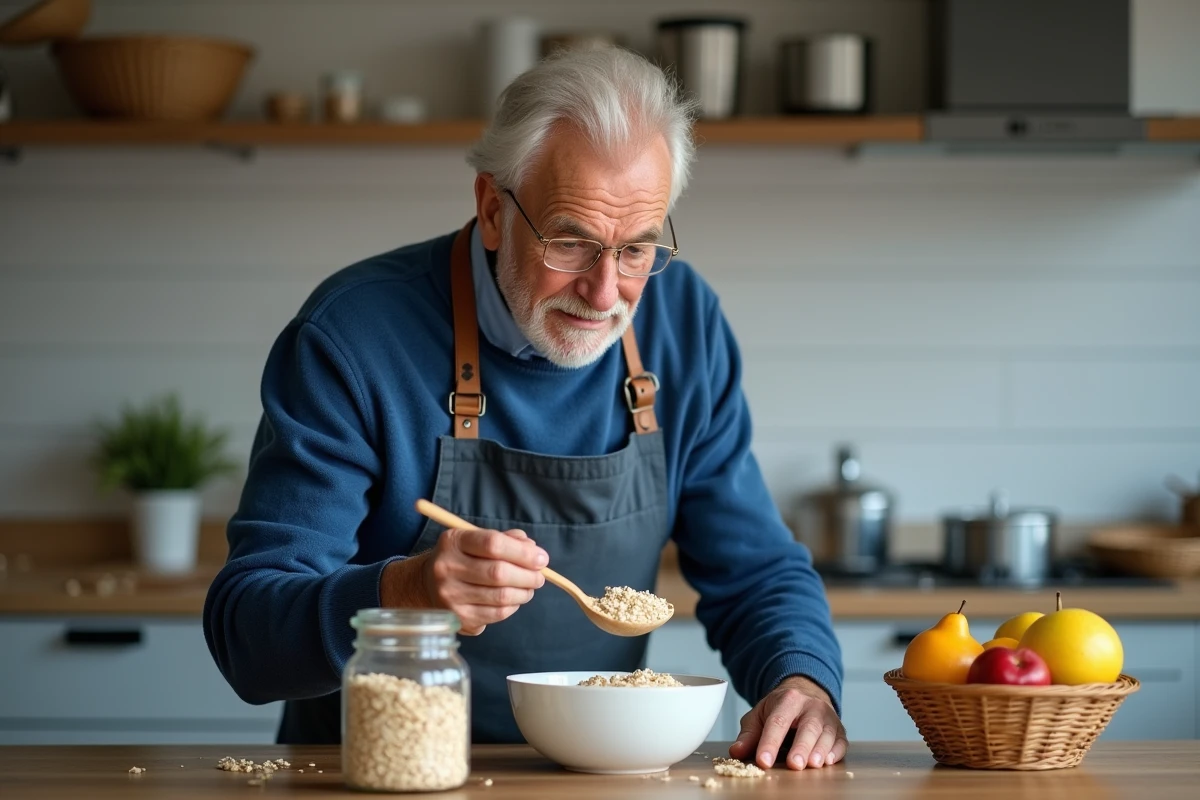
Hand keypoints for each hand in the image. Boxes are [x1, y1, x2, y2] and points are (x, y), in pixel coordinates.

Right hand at [382, 527, 547, 634]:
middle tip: (540, 577)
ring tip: (529, 588)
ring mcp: (450, 596)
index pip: (492, 544)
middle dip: (528, 575)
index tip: (541, 558)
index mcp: (453, 542)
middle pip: (498, 573)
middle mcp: (446, 568)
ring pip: (501, 597)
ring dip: (524, 593)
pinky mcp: (457, 618)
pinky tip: (513, 599)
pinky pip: (496, 614)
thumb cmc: (461, 558)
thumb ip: (506, 539)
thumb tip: (533, 549)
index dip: (523, 552)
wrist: (425, 585)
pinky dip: (512, 606)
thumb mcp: (475, 540)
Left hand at [729, 676, 847, 770]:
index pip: (777, 722)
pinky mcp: (839, 729)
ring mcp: (828, 717)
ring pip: (826, 734)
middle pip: (807, 727)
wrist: (806, 692)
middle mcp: (811, 706)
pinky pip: (841, 741)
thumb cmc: (780, 708)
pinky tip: (828, 761)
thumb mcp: (760, 714)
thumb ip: (749, 734)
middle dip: (801, 747)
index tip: (763, 761)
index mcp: (788, 699)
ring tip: (813, 764)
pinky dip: (836, 752)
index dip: (770, 742)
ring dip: (820, 750)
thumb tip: (736, 752)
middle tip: (794, 764)